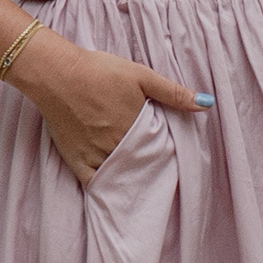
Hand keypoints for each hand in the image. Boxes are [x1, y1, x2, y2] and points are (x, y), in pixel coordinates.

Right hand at [19, 33, 207, 184]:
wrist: (55, 73)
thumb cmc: (99, 70)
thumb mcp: (141, 75)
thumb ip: (173, 93)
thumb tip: (207, 103)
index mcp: (136, 128)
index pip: (160, 151)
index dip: (166, 155)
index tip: (171, 158)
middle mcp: (117, 146)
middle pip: (141, 166)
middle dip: (150, 169)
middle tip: (157, 172)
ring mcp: (95, 155)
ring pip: (120, 177)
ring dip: (131, 180)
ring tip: (140, 183)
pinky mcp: (75, 159)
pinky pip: (94, 183)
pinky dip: (106, 188)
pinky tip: (115, 192)